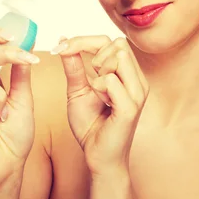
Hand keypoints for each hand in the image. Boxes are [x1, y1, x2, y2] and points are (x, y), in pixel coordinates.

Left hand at [54, 36, 148, 175]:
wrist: (99, 158)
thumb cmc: (92, 126)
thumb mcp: (78, 90)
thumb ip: (74, 66)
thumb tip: (64, 42)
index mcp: (128, 75)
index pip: (112, 41)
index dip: (84, 40)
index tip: (60, 48)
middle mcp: (138, 80)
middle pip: (118, 43)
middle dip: (93, 52)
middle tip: (87, 76)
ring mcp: (137, 93)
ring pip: (119, 56)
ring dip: (98, 69)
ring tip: (95, 89)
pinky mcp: (130, 108)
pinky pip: (111, 81)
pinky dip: (97, 86)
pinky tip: (98, 100)